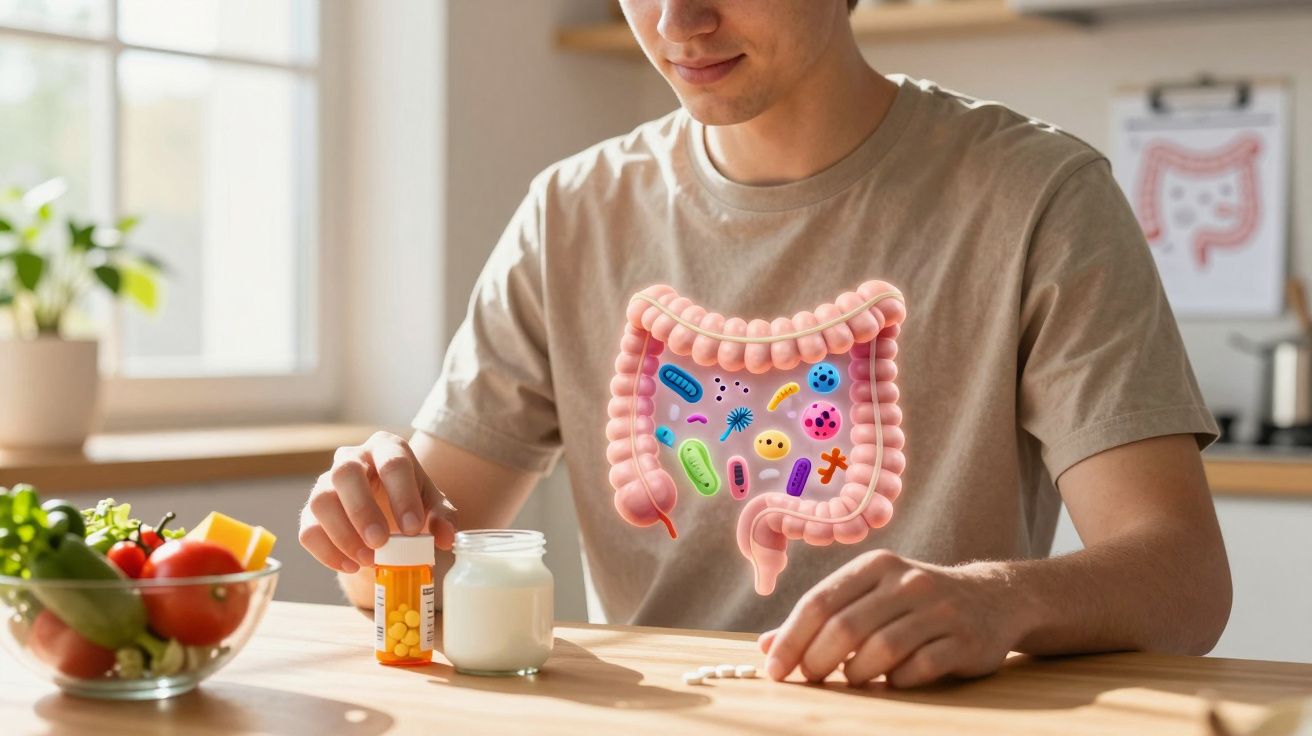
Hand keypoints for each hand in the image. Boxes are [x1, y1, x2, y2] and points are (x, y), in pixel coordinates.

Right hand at [299, 431, 457, 573]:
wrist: (386, 513)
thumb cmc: (410, 501)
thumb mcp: (432, 505)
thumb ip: (443, 518)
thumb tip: (445, 538)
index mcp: (387, 448)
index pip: (392, 463)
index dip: (402, 495)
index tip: (412, 529)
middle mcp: (352, 458)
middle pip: (346, 473)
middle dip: (362, 510)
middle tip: (381, 542)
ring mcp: (326, 483)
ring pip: (321, 501)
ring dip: (343, 534)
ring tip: (368, 560)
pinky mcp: (311, 511)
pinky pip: (308, 529)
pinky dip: (327, 552)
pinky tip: (350, 566)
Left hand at [759, 550, 1028, 687]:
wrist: (993, 598)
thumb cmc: (914, 601)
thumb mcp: (869, 595)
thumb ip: (821, 618)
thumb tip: (765, 646)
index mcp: (876, 565)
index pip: (820, 601)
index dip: (791, 638)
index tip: (774, 668)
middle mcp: (907, 581)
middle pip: (845, 627)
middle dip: (817, 660)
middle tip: (808, 679)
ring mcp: (938, 609)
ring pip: (881, 649)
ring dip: (856, 673)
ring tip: (851, 679)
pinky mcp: (964, 639)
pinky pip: (919, 667)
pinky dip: (897, 681)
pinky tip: (891, 682)